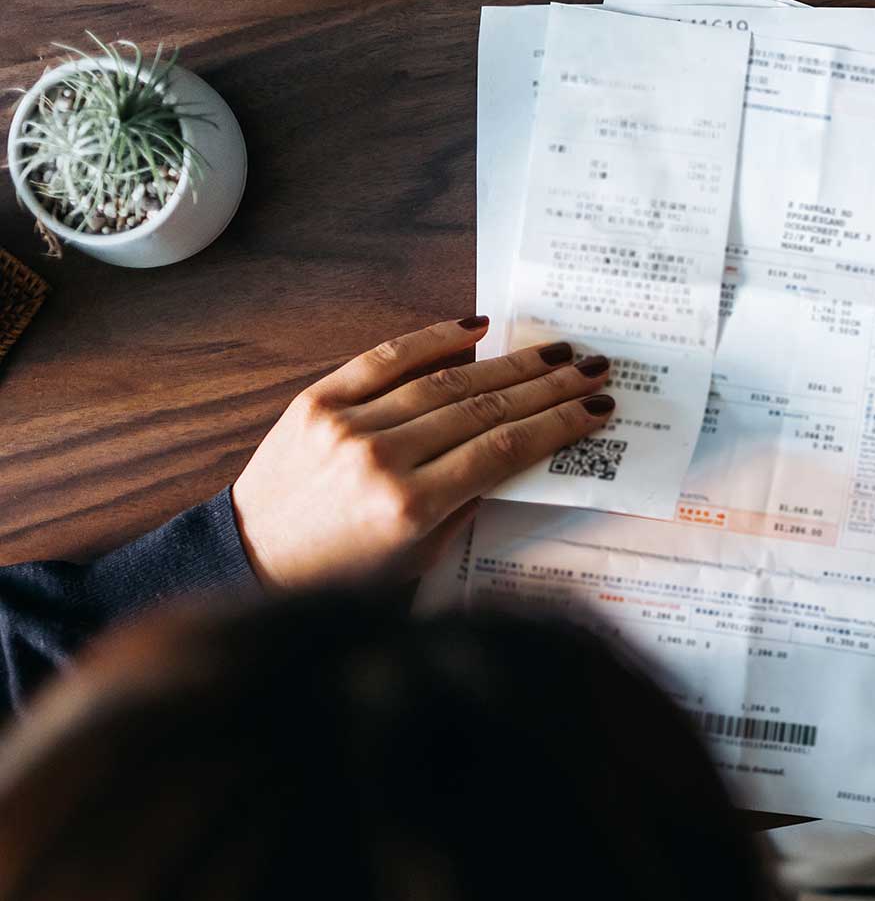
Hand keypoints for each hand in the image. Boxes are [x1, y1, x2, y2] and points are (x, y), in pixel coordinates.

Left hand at [231, 316, 614, 588]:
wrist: (252, 558)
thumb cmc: (343, 572)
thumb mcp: (420, 555)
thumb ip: (468, 502)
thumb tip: (520, 448)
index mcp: (410, 507)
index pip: (503, 450)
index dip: (557, 426)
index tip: (596, 410)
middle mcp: (380, 460)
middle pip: (484, 409)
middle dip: (548, 387)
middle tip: (592, 368)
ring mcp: (347, 425)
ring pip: (446, 381)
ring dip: (509, 364)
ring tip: (555, 350)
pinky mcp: (317, 401)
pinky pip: (384, 359)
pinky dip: (434, 339)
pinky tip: (477, 328)